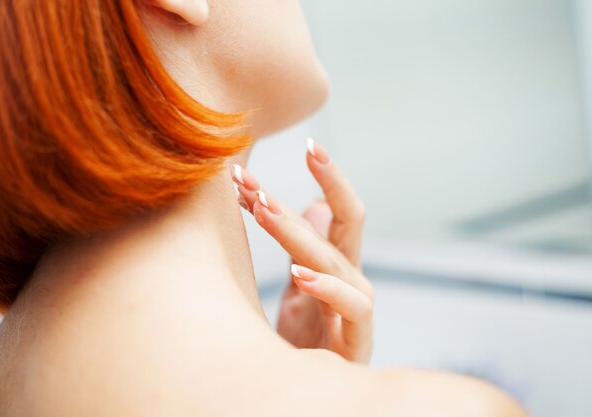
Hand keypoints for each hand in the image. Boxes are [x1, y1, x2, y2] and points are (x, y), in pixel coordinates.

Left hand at [232, 139, 373, 363]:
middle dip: (311, 188)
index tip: (306, 143)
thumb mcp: (301, 286)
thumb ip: (305, 245)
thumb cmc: (304, 340)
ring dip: (297, 231)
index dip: (328, 177)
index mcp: (336, 264)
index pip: (339, 211)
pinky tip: (298, 271)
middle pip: (345, 223)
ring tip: (261, 208)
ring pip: (337, 259)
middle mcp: (351, 279)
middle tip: (257, 173)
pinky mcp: (357, 339)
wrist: (307, 390)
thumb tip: (313, 203)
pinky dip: (325, 286)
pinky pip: (351, 306)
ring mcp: (356, 308)